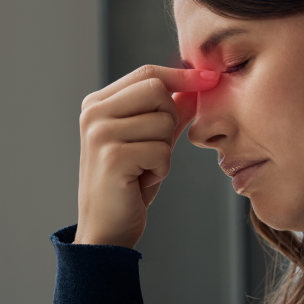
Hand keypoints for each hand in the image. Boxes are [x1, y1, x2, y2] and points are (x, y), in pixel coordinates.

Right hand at [74, 65, 218, 247]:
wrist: (106, 229)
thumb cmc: (127, 186)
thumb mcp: (151, 141)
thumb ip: (169, 112)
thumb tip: (196, 86)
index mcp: (97, 104)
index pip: (147, 74)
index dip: (182, 75)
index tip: (210, 79)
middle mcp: (93, 114)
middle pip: (157, 91)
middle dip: (169, 120)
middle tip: (154, 149)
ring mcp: (100, 134)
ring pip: (162, 121)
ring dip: (164, 150)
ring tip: (144, 168)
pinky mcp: (112, 157)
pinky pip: (161, 150)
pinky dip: (161, 169)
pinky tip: (142, 181)